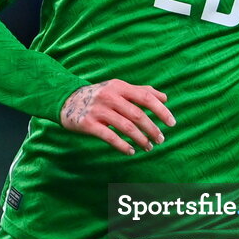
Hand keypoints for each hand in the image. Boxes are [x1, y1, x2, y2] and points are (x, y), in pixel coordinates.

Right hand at [60, 79, 175, 154]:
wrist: (66, 100)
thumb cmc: (99, 96)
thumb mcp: (118, 88)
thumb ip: (141, 91)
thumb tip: (165, 97)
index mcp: (119, 86)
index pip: (145, 96)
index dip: (161, 110)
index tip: (172, 123)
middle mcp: (109, 96)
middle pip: (137, 114)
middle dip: (152, 128)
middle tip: (161, 139)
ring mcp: (98, 110)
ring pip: (125, 126)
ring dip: (140, 139)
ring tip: (149, 147)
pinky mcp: (88, 123)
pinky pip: (109, 137)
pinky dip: (122, 145)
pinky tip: (131, 151)